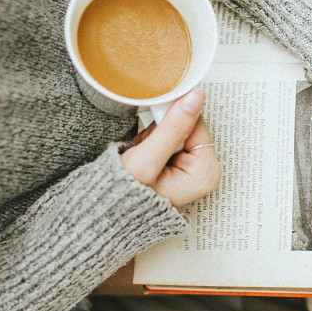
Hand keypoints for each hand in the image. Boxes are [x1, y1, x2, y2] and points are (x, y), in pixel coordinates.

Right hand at [120, 90, 220, 206]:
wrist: (105, 212)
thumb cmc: (125, 198)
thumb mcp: (146, 161)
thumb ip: (172, 128)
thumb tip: (195, 98)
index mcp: (206, 173)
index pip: (197, 123)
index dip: (172, 121)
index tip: (155, 130)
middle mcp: (204, 171)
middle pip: (188, 125)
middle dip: (162, 131)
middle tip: (147, 150)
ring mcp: (192, 167)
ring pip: (176, 128)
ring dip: (155, 135)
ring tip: (143, 155)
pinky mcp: (179, 163)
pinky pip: (169, 136)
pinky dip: (152, 140)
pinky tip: (144, 155)